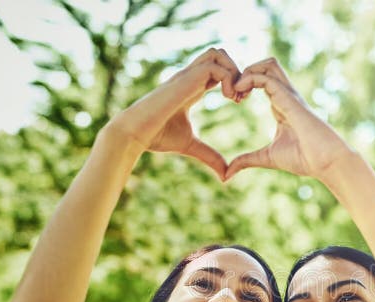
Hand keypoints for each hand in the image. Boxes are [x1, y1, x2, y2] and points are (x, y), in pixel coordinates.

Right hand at [104, 48, 241, 177]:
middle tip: (239, 96)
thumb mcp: (191, 145)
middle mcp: (190, 77)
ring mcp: (186, 76)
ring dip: (233, 71)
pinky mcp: (185, 79)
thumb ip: (209, 156)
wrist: (135, 134)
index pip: (217, 69)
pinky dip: (228, 79)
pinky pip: (215, 67)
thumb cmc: (157, 137)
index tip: (239, 101)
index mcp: (192, 87)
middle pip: (219, 54)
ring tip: (234, 97)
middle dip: (237, 71)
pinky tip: (228, 98)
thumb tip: (225, 176)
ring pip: (218, 53)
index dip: (233, 80)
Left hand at [224, 58, 355, 182]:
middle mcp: (286, 96)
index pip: (262, 80)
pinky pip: (267, 78)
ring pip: (268, 64)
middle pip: (267, 65)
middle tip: (233, 92)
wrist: (326, 162)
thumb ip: (247, 160)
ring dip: (247, 72)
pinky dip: (249, 80)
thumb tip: (227, 173)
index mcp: (281, 105)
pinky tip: (240, 95)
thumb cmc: (305, 159)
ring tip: (237, 92)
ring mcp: (289, 96)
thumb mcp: (268, 158)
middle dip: (245, 72)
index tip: (234, 100)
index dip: (244, 84)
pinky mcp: (290, 100)